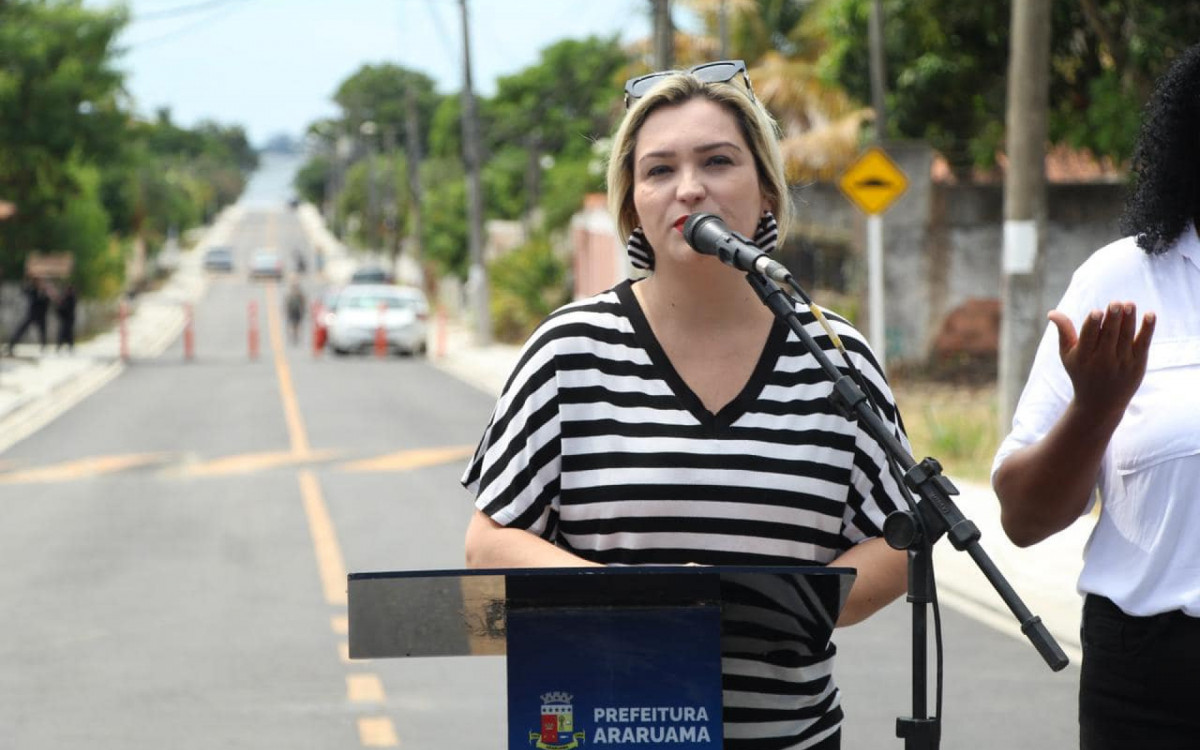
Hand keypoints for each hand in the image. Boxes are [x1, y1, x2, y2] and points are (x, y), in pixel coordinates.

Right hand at [1048, 301, 1154, 419]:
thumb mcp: (1067, 355)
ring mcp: (1121, 363)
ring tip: (1129, 304)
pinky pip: (1143, 344)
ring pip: (1126, 337)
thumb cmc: (1081, 373)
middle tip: (1116, 302)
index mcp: (1083, 357)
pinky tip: (1150, 314)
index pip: (1088, 338)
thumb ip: (1063, 332)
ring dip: (1129, 319)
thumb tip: (1052, 312)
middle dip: (1113, 319)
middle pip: (1109, 336)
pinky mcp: (1137, 364)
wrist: (1101, 403)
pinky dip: (1147, 329)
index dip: (1093, 324)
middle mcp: (1102, 361)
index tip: (1097, 311)